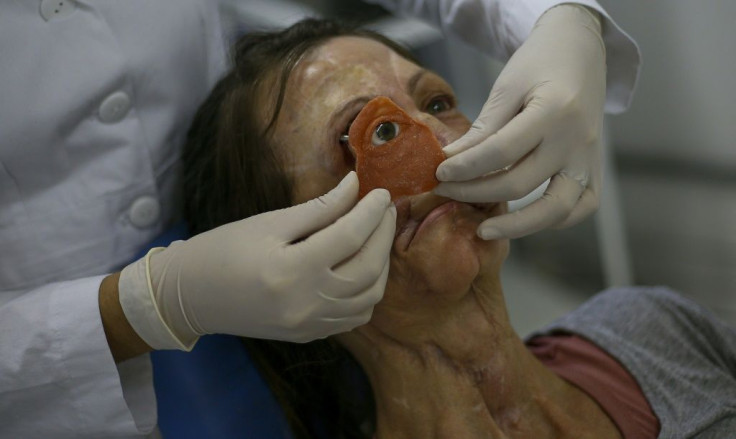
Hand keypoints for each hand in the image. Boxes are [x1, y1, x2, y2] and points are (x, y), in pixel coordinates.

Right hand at [119, 172, 395, 347]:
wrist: (191, 297)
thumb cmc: (224, 250)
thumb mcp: (269, 222)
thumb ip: (318, 208)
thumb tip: (355, 186)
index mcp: (292, 269)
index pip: (350, 236)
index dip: (371, 211)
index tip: (382, 192)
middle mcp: (306, 303)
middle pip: (368, 268)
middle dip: (383, 234)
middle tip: (385, 209)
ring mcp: (310, 325)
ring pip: (369, 297)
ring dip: (382, 264)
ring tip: (377, 236)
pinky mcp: (309, 335)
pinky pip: (355, 316)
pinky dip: (369, 291)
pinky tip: (363, 267)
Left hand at [434, 5, 605, 239]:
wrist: (580, 49)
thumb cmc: (539, 62)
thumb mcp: (506, 87)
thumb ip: (483, 129)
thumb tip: (450, 163)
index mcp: (553, 111)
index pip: (501, 152)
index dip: (465, 168)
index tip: (438, 174)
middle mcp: (576, 140)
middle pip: (520, 184)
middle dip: (474, 192)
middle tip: (444, 191)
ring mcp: (590, 158)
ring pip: (556, 209)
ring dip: (516, 226)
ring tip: (483, 230)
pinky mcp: (596, 167)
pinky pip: (582, 206)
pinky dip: (556, 220)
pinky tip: (525, 219)